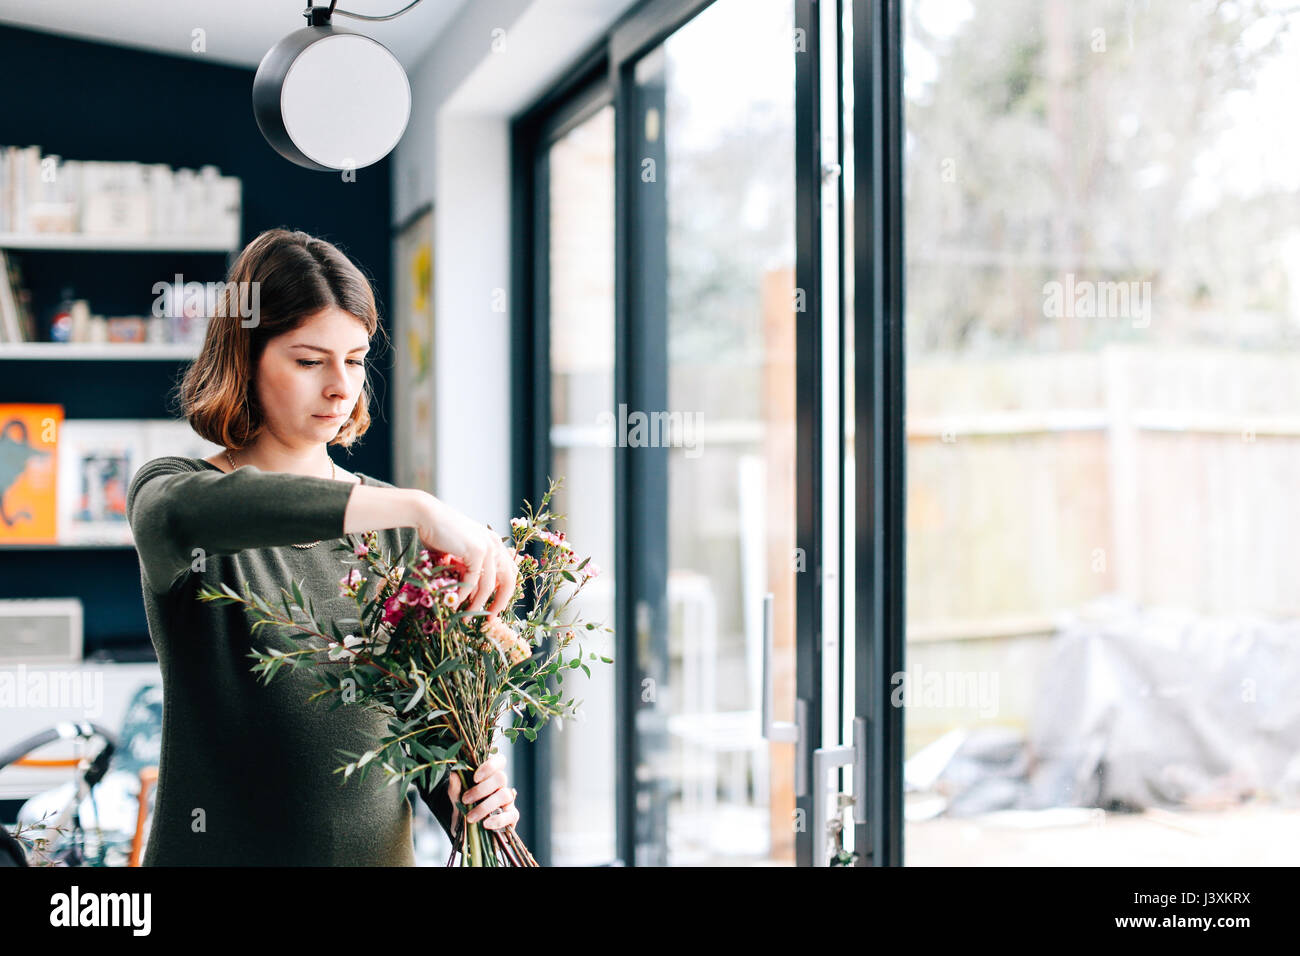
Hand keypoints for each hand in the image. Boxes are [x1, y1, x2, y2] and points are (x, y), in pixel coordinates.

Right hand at [414, 493, 517, 616]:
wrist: (426, 515)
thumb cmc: (438, 534)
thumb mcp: (459, 554)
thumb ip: (467, 570)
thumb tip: (468, 596)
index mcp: (494, 543)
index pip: (509, 572)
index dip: (505, 592)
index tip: (494, 608)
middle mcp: (495, 544)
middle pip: (508, 580)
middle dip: (500, 602)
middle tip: (490, 619)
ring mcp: (488, 547)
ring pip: (488, 585)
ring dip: (477, 604)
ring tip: (467, 618)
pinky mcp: (476, 550)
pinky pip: (472, 580)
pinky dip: (463, 594)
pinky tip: (454, 603)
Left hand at [447, 752, 517, 831]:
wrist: (467, 834)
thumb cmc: (464, 811)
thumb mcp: (456, 800)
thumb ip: (455, 788)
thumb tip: (454, 773)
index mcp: (490, 777)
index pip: (500, 761)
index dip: (490, 766)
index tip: (475, 778)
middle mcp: (501, 786)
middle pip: (501, 777)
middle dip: (481, 789)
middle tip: (465, 799)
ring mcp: (508, 801)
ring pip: (505, 795)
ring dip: (485, 806)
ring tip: (470, 817)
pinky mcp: (512, 817)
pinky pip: (512, 815)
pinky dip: (498, 820)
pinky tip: (486, 824)